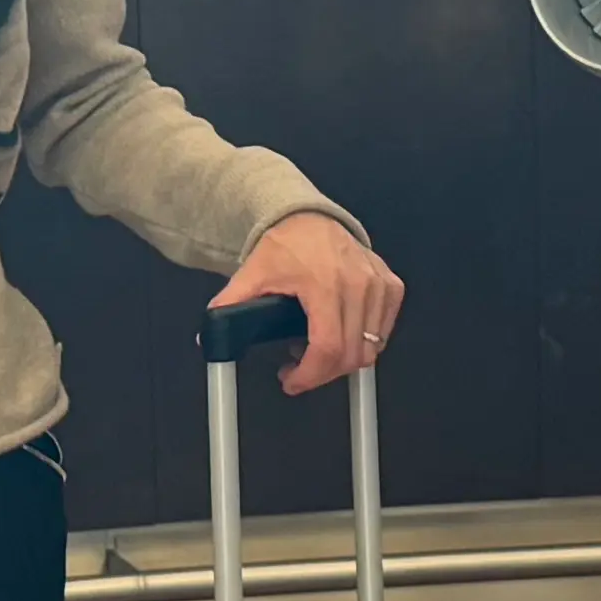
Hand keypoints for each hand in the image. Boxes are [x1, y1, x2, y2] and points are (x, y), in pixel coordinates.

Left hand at [218, 212, 403, 393]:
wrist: (310, 218)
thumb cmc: (284, 246)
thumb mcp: (252, 274)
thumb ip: (231, 305)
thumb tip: (209, 337)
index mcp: (324, 284)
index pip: (328, 347)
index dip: (310, 375)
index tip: (291, 381)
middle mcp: (358, 285)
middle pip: (352, 355)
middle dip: (323, 373)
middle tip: (300, 368)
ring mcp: (379, 285)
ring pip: (371, 348)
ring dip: (344, 359)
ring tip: (317, 348)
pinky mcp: (391, 286)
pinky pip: (384, 331)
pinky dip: (365, 342)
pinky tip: (341, 333)